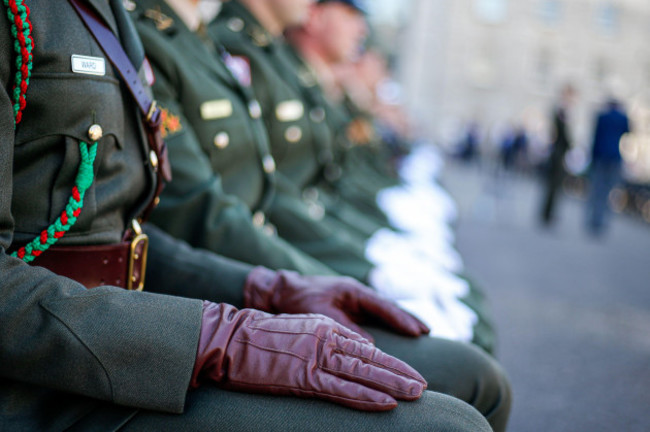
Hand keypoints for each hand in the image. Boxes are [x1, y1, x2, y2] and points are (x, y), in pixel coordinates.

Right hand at [191, 302, 426, 410]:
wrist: (231, 337)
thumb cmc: (260, 336)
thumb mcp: (300, 329)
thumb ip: (326, 338)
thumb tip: (351, 351)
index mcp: (326, 327)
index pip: (366, 347)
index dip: (390, 362)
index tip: (409, 372)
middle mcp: (327, 339)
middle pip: (371, 358)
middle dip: (400, 373)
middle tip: (423, 385)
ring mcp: (316, 357)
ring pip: (363, 372)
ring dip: (392, 384)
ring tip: (416, 394)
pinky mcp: (304, 376)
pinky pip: (341, 389)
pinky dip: (366, 396)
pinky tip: (386, 402)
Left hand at [244, 267, 428, 340]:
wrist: (281, 291)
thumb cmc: (299, 299)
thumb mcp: (320, 313)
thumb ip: (344, 327)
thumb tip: (369, 344)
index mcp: (353, 290)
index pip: (383, 306)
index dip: (401, 319)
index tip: (418, 331)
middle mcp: (357, 294)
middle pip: (388, 307)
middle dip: (408, 318)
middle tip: (428, 330)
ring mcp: (354, 301)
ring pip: (383, 311)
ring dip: (401, 321)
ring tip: (422, 331)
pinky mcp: (349, 308)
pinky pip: (374, 317)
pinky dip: (388, 323)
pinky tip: (397, 332)